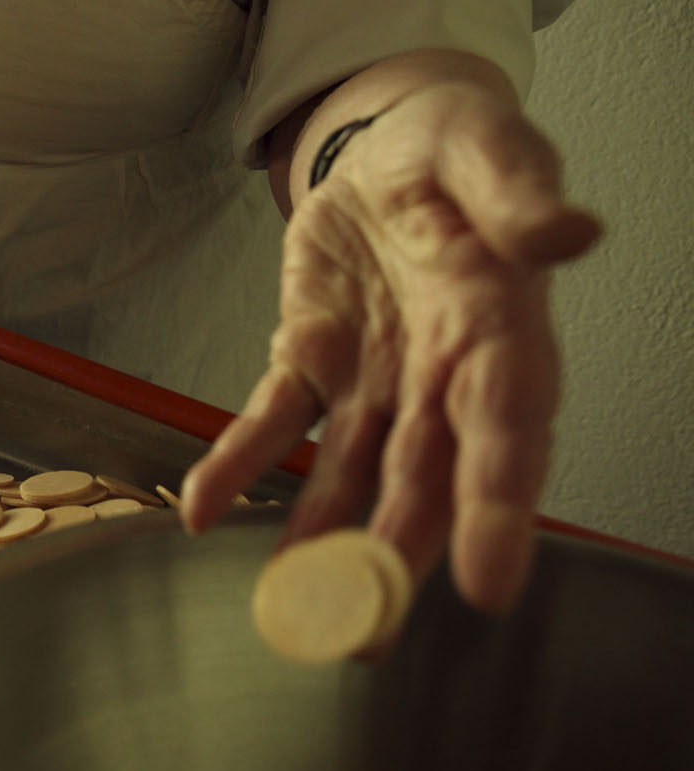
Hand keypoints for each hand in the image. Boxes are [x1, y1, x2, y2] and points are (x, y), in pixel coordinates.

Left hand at [181, 82, 601, 613]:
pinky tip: (202, 510)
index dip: (498, 504)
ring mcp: (374, 376)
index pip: (505, 425)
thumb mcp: (488, 147)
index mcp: (498, 323)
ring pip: (352, 474)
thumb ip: (519, 193)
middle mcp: (440, 370)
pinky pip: (272, 423)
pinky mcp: (310, 362)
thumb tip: (568, 232)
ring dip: (324, 541)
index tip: (489, 581)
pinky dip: (236, 464)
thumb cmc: (454, 150)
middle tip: (371, 630)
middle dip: (398, 553)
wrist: (390, 141)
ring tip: (299, 613)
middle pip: (425, 476)